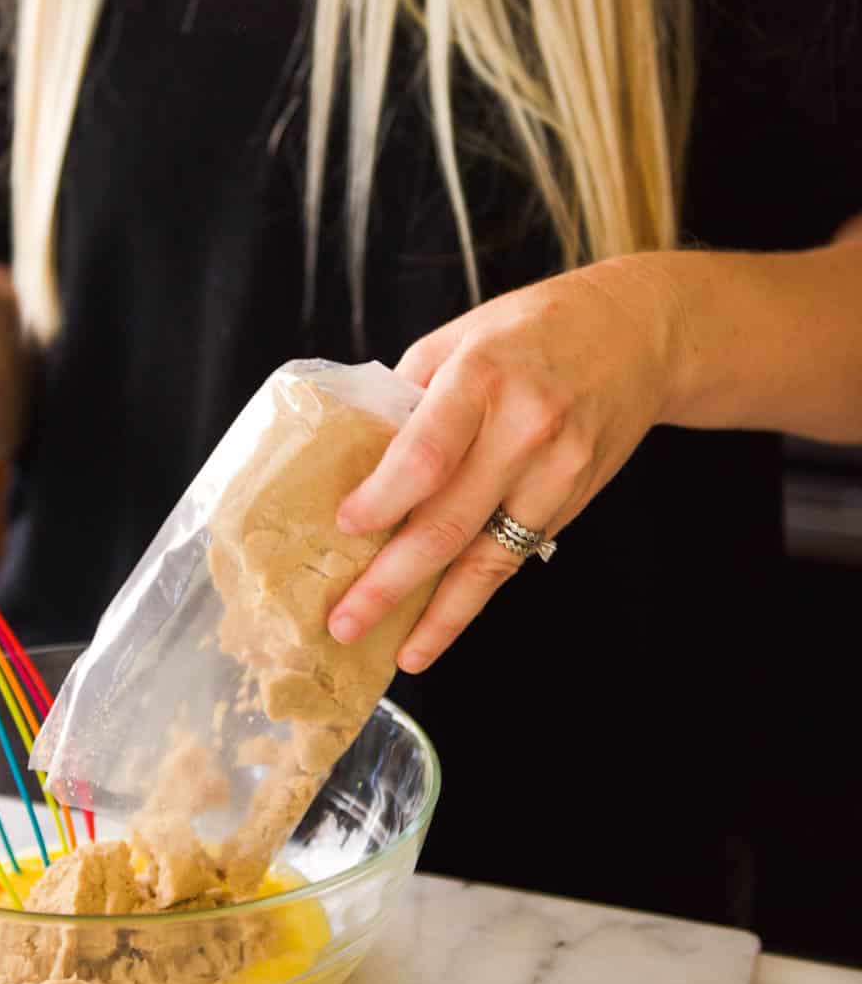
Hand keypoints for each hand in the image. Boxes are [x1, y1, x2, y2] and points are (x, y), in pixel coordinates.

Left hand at [327, 259, 680, 669]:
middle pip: (449, 522)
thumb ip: (408, 397)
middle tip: (346, 622)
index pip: (427, 454)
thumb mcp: (460, 338)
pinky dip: (474, 596)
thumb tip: (355, 464)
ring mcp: (557, 473)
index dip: (383, 499)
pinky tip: (440, 624)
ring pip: (489, 559)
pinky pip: (514, 558)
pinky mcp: (574, 501)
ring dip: (438, 614)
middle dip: (391, 582)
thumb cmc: (532, 331)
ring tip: (399, 652)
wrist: (638, 334)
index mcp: (482, 377)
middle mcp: (524, 430)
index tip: (345, 528)